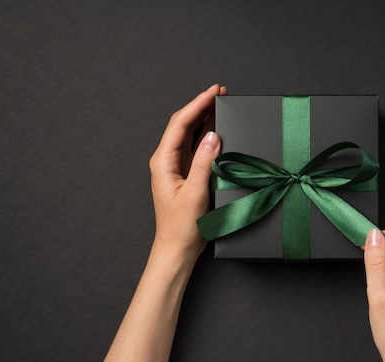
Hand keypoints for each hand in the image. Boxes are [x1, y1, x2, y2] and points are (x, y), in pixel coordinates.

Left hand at [148, 84, 226, 258]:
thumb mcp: (194, 193)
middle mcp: (167, 160)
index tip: (214, 91)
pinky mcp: (185, 174)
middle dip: (201, 106)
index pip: (181, 124)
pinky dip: (207, 134)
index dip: (197, 104)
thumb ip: (203, 163)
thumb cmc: (181, 226)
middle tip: (221, 92)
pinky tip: (217, 128)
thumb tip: (213, 136)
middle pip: (184, 124)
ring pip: (190, 134)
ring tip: (220, 103)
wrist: (177, 248)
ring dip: (204, 118)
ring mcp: (176, 166)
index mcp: (163, 161)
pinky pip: (195, 147)